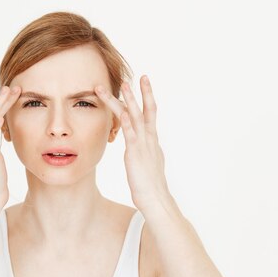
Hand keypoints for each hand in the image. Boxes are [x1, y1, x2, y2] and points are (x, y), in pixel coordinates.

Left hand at [95, 75, 170, 210]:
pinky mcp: (135, 154)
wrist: (156, 200)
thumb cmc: (150, 186)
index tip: (143, 83)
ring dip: (129, 100)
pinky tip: (121, 112)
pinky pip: (130, 135)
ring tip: (124, 85)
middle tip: (135, 76)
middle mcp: (149, 139)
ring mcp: (143, 145)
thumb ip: (145, 153)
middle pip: (145, 110)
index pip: (149, 114)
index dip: (146, 98)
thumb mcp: (148, 164)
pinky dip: (126, 122)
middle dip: (140, 93)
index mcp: (152, 141)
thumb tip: (145, 150)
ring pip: (135, 117)